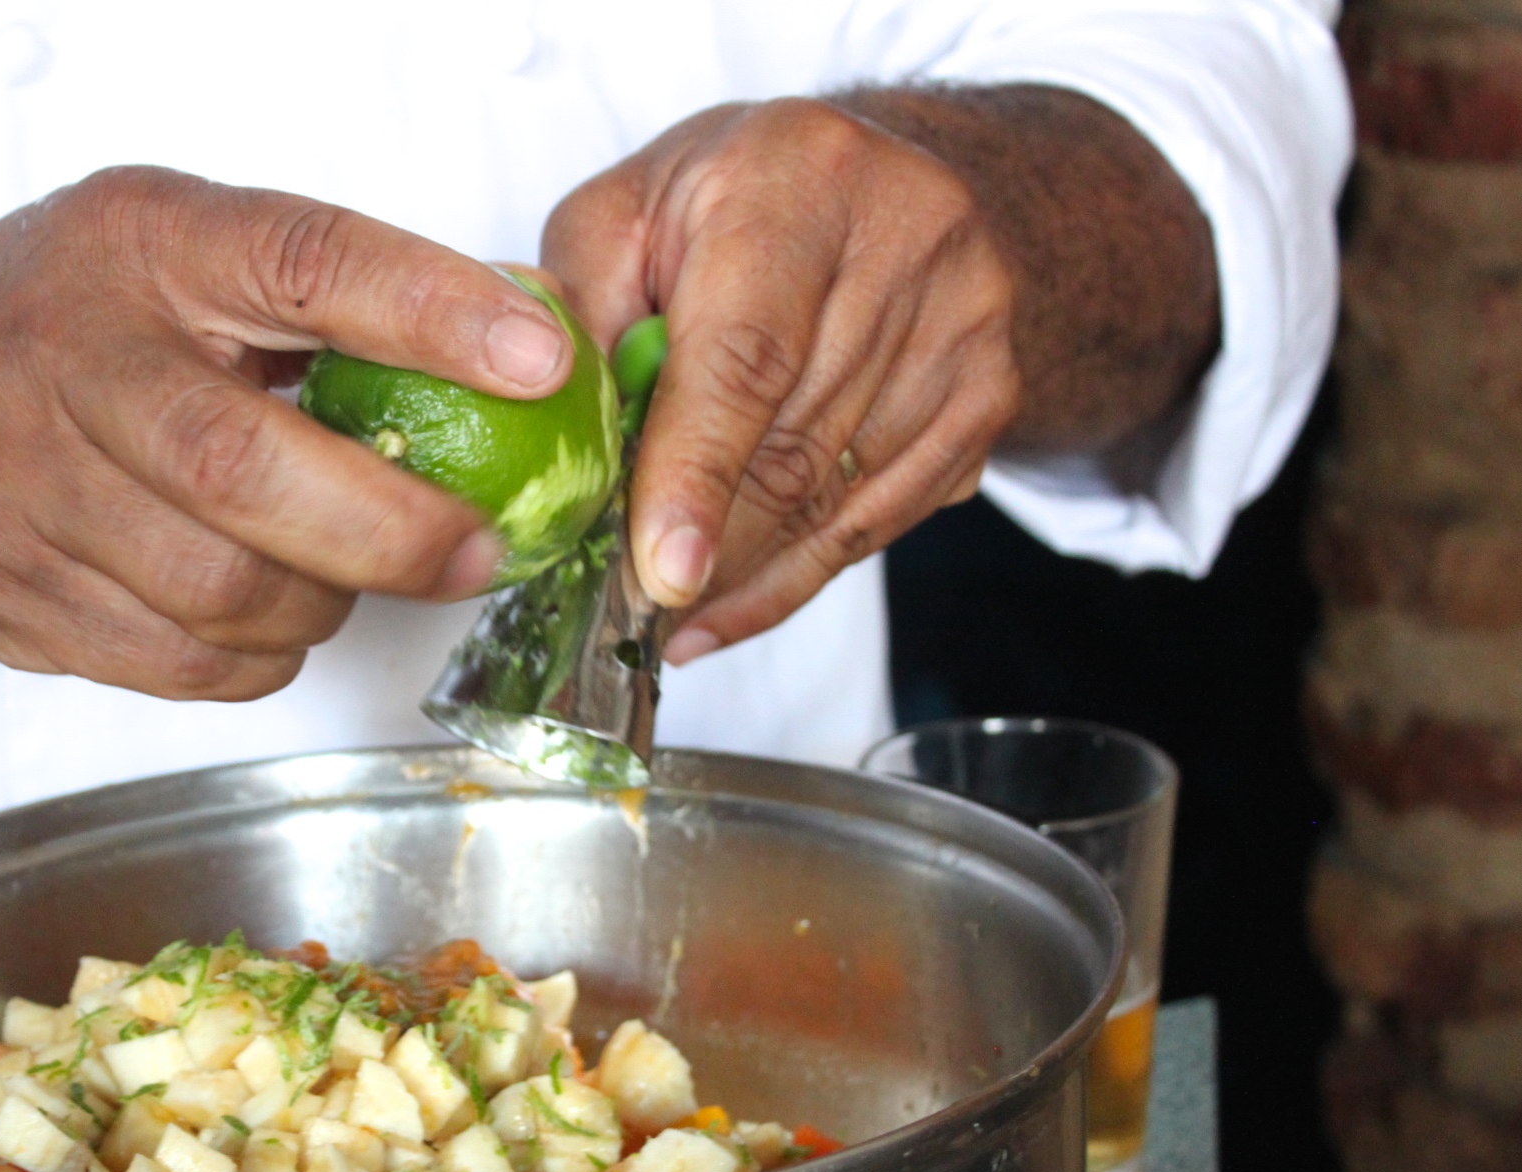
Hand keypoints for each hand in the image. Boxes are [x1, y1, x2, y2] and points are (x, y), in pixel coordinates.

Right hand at [0, 166, 573, 698]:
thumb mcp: (162, 248)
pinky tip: (270, 618)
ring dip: (322, 603)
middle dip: (393, 529)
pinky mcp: (9, 599)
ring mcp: (23, 492)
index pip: (300, 260)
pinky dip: (257, 658)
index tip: (538, 358)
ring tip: (351, 574)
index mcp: (133, 246)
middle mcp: (64, 361)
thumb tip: (511, 345)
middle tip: (476, 548)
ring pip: (218, 592)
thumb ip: (307, 288)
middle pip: (248, 470)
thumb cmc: (43, 321)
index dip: (429, 312)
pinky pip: (176, 666)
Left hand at [542, 99, 1020, 660]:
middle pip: (793, 446)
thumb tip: (557, 439)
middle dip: (703, 548)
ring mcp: (964, 320)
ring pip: (835, 500)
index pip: (747, 355)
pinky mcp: (989, 390)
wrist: (868, 181)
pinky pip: (880, 520)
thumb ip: (578, 312)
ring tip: (663, 617)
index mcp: (797, 178)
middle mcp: (905, 238)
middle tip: (623, 611)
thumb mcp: (621, 217)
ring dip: (740, 575)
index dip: (698, 472)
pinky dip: (794, 579)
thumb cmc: (721, 199)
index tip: (660, 571)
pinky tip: (724, 609)